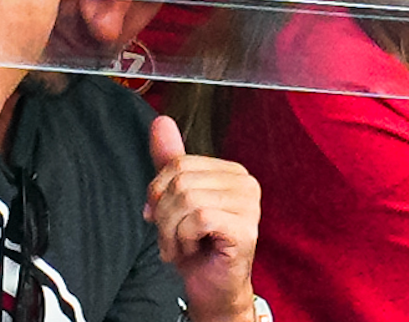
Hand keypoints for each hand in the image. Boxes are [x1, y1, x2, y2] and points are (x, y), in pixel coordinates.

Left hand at [146, 116, 260, 321]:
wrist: (213, 287)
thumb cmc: (198, 245)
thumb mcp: (176, 200)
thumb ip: (170, 161)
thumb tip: (160, 121)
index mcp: (231, 172)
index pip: (179, 164)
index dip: (158, 193)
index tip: (160, 217)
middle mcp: (246, 183)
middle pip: (180, 182)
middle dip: (163, 216)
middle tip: (171, 236)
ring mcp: (250, 205)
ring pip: (187, 200)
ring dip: (171, 231)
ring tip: (181, 245)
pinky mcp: (245, 227)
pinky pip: (198, 219)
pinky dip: (184, 239)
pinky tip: (193, 249)